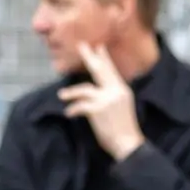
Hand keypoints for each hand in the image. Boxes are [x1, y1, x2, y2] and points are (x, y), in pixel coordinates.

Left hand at [59, 43, 145, 160]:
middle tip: (81, 46)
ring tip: (61, 95)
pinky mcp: (98, 110)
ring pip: (85, 89)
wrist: (128, 144)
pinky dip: (73, 109)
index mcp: (122, 90)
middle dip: (90, 57)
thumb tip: (96, 91)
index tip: (98, 47)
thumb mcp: (121, 107)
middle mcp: (116, 91)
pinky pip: (80, 105)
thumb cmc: (122, 129)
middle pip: (100, 70)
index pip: (112, 71)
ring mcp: (107, 99)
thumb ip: (111, 96)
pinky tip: (68, 113)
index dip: (104, 59)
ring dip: (71, 92)